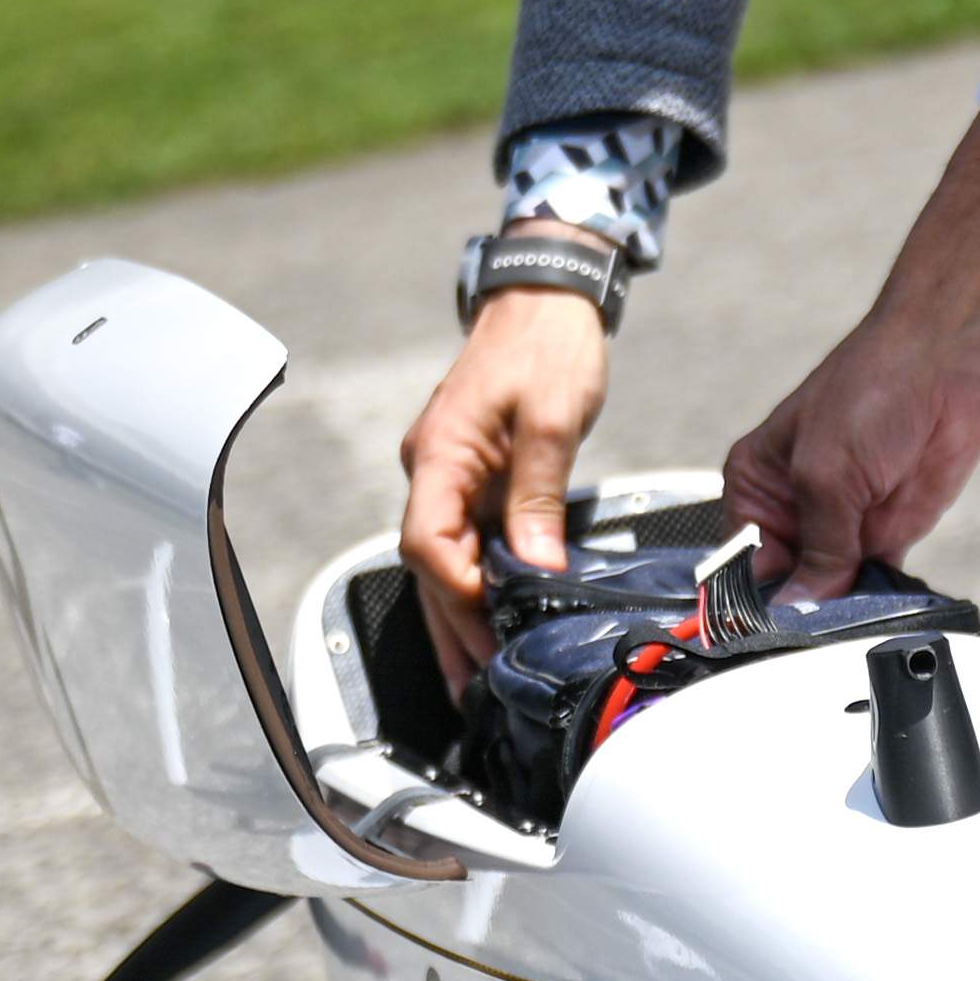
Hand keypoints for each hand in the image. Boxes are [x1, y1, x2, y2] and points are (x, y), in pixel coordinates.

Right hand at [398, 277, 613, 679]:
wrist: (550, 293)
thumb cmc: (549, 343)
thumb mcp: (551, 420)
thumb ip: (538, 498)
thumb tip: (534, 567)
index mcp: (441, 454)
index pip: (427, 543)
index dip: (458, 590)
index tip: (494, 621)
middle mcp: (434, 468)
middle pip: (431, 564)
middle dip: (453, 627)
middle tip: (475, 687)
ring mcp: (452, 471)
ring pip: (446, 558)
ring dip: (461, 614)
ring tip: (478, 673)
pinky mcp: (477, 470)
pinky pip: (469, 536)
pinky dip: (480, 580)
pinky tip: (496, 615)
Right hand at [720, 111, 979, 596]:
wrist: (946, 355)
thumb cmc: (872, 388)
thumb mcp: (829, 473)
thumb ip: (817, 546)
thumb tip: (799, 607)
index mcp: (757, 484)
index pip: (742, 562)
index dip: (754, 601)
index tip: (768, 636)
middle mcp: (796, 507)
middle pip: (787, 584)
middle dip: (801, 612)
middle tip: (814, 638)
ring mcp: (844, 520)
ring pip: (833, 589)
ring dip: (843, 609)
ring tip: (850, 627)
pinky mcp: (889, 529)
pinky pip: (878, 581)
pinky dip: (881, 599)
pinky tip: (881, 613)